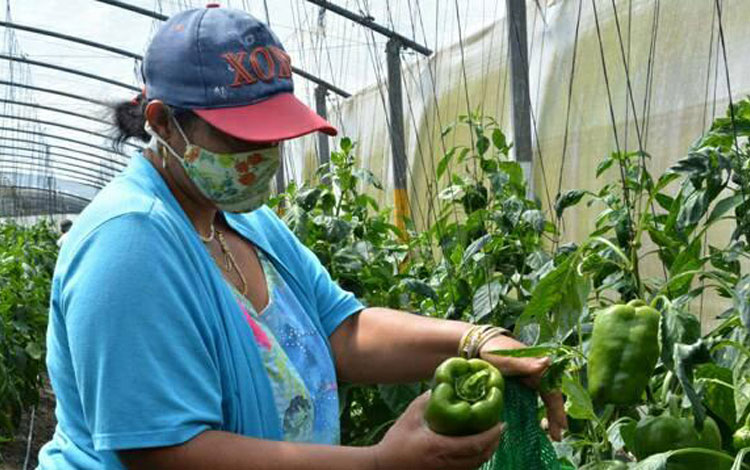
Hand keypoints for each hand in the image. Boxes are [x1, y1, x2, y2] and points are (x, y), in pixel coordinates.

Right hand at [373, 392, 504, 469]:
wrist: (383, 466)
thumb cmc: (396, 441)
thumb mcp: (411, 416)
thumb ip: (427, 401)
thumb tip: (443, 386)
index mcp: (439, 448)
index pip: (474, 444)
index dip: (491, 435)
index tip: (501, 424)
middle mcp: (446, 464)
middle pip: (480, 457)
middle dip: (494, 443)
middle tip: (500, 428)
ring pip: (475, 465)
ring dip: (487, 451)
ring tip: (492, 437)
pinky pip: (467, 469)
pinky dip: (476, 459)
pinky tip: (477, 449)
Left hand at [479, 335, 567, 440]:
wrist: (478, 344)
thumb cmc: (493, 351)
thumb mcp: (507, 359)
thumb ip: (525, 364)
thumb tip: (547, 363)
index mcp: (538, 367)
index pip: (552, 391)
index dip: (558, 410)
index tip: (562, 426)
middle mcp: (538, 373)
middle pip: (551, 397)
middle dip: (556, 416)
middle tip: (557, 437)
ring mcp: (530, 378)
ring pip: (545, 398)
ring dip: (549, 415)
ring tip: (551, 434)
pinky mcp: (522, 382)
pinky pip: (534, 398)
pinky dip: (539, 410)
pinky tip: (538, 422)